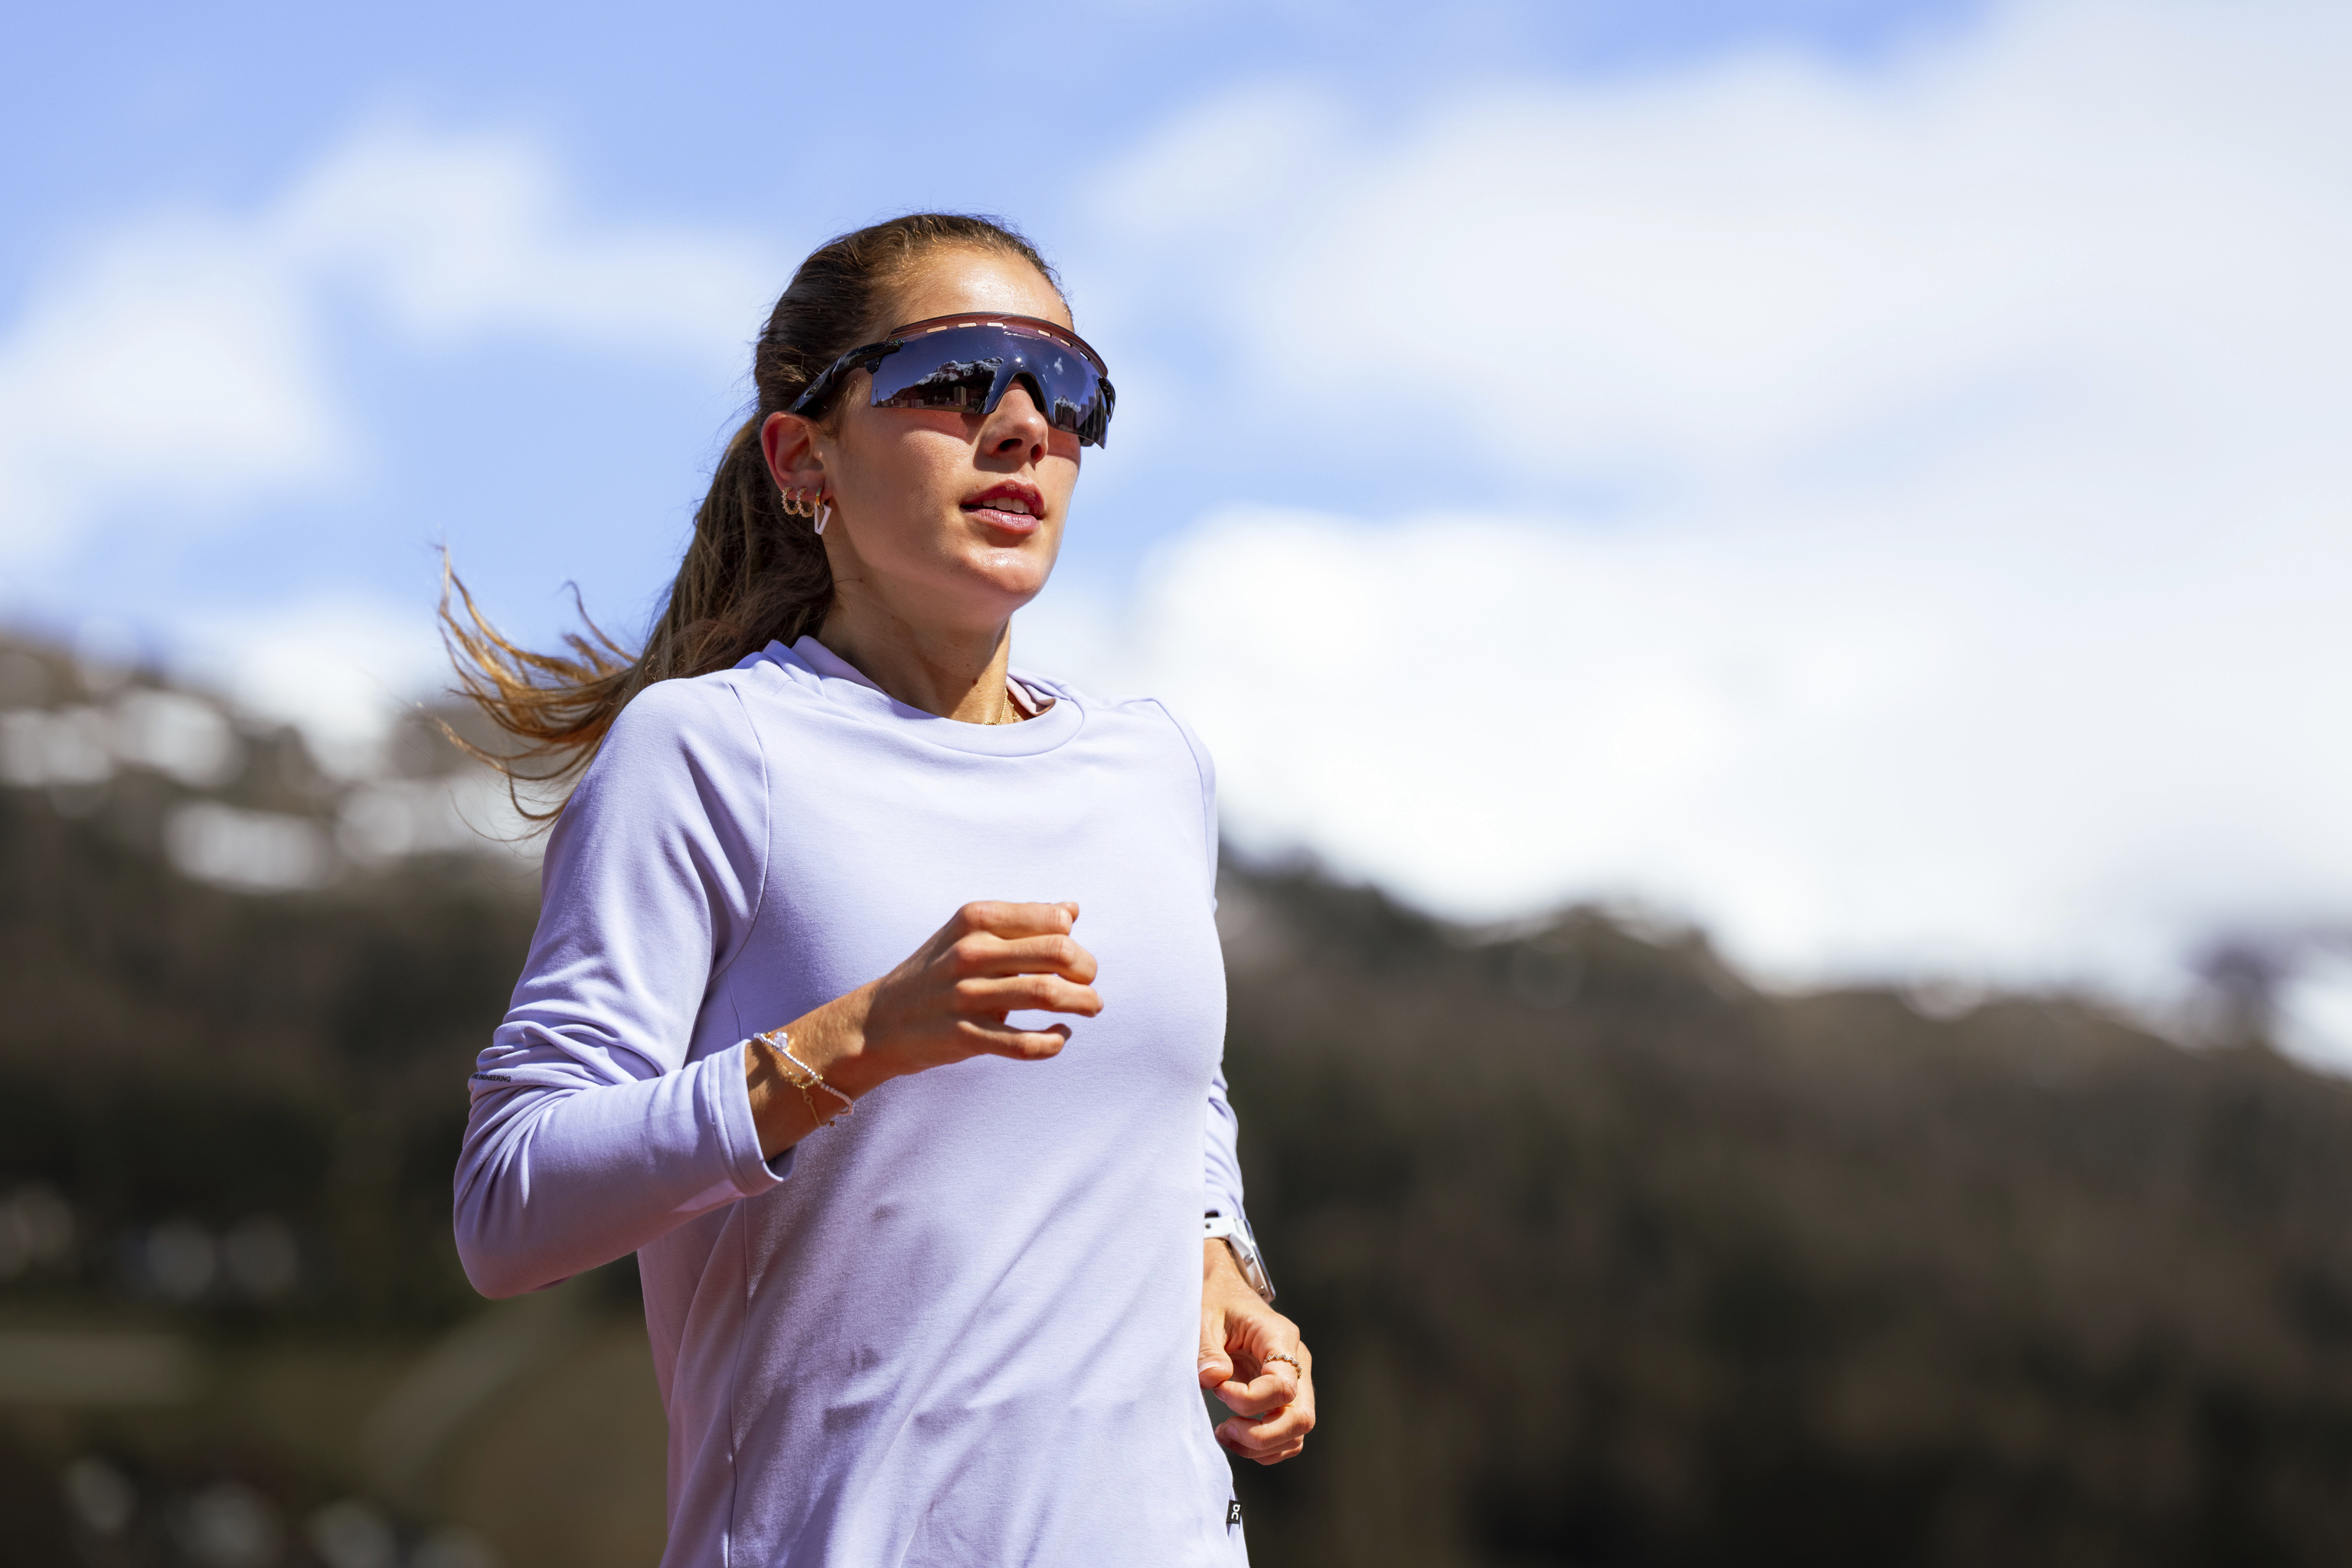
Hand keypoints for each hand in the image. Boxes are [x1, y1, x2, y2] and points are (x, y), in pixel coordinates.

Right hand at [748, 902, 1099, 1154]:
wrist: (877, 1022)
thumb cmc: (935, 973)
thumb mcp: (969, 933)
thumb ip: (1021, 921)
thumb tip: (1071, 909)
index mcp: (976, 919)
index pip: (1053, 921)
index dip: (1076, 941)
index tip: (1075, 959)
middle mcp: (970, 952)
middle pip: (1058, 953)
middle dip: (1087, 970)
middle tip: (1089, 984)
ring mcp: (965, 995)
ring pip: (1046, 994)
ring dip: (1083, 1002)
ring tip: (1091, 1007)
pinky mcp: (963, 1036)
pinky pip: (1022, 1043)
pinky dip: (1052, 1041)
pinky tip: (1060, 1037)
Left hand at [1199, 1240, 1315, 1463]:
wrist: (1225, 1292)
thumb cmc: (1216, 1300)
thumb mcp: (1204, 1315)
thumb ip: (1207, 1347)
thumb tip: (1213, 1379)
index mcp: (1280, 1337)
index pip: (1283, 1385)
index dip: (1249, 1400)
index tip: (1218, 1389)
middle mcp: (1296, 1362)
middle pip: (1301, 1416)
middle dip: (1261, 1435)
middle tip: (1223, 1429)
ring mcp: (1295, 1381)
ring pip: (1297, 1432)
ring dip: (1262, 1445)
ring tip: (1224, 1434)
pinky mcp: (1285, 1397)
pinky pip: (1289, 1435)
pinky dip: (1265, 1448)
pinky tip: (1235, 1438)